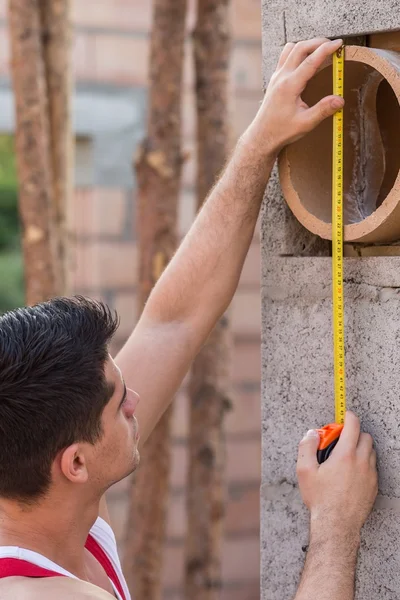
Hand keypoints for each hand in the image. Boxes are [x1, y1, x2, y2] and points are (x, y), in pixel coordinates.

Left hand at [245, 38, 344, 155]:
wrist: (262, 136)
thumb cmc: (282, 131)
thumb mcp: (305, 123)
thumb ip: (323, 110)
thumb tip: (340, 100)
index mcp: (289, 86)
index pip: (310, 61)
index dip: (326, 49)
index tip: (339, 43)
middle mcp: (281, 77)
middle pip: (300, 48)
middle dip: (317, 42)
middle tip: (332, 44)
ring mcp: (276, 76)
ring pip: (290, 49)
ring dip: (306, 45)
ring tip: (320, 49)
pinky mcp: (275, 79)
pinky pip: (285, 57)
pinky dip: (297, 52)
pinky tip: (306, 59)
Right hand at [297, 411, 377, 534]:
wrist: (336, 525)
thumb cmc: (321, 499)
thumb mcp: (304, 470)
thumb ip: (307, 446)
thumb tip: (312, 434)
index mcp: (345, 455)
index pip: (353, 425)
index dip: (349, 416)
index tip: (344, 416)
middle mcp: (361, 462)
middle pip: (365, 436)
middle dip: (354, 433)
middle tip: (340, 441)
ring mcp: (370, 475)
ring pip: (371, 451)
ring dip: (360, 448)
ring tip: (345, 457)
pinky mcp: (373, 486)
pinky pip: (372, 467)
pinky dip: (364, 463)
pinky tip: (351, 472)